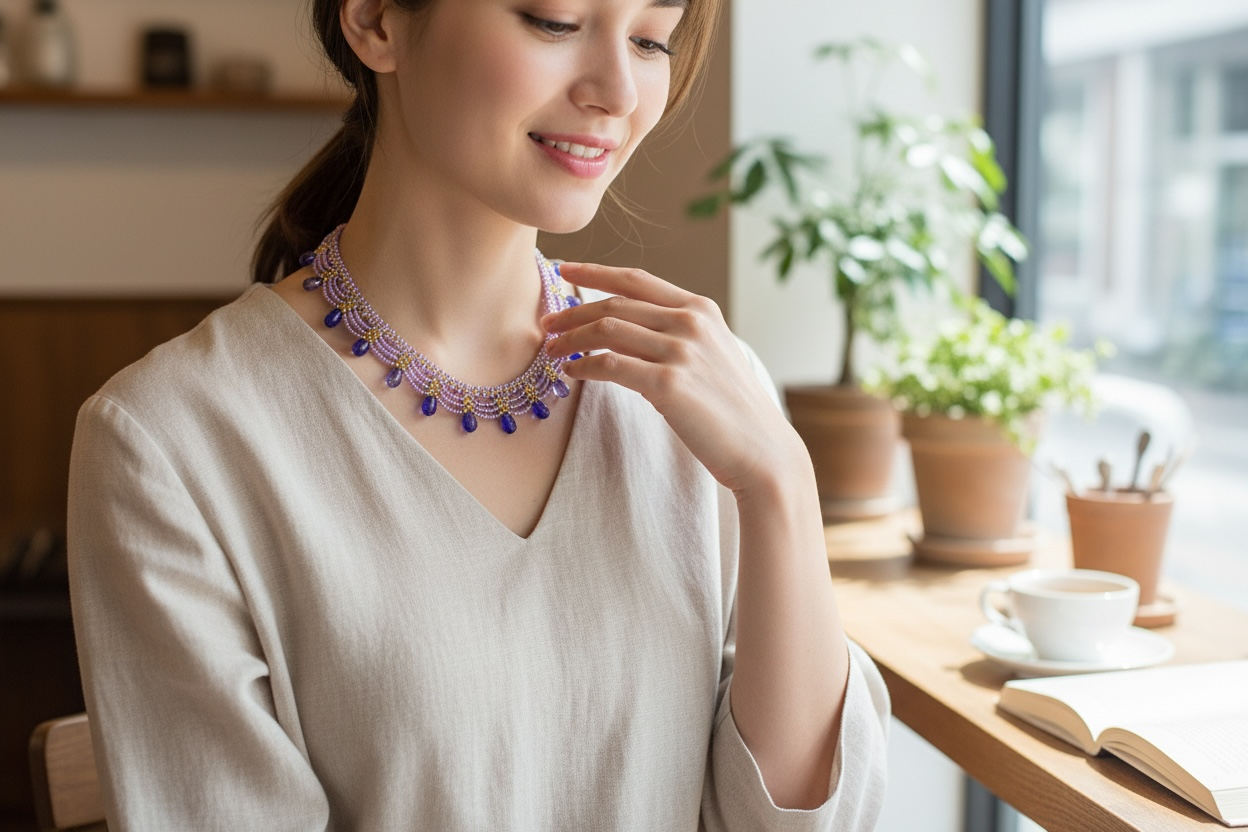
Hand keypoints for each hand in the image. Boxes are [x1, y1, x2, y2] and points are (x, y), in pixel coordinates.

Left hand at [541, 262, 805, 494]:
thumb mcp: (711, 356)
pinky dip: (584, 366)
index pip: (636, 280)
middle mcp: (691, 323)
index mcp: (701, 310)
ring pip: (607, 330)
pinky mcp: (669, 384)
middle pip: (615, 304)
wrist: (762, 450)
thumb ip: (674, 336)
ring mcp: (681, 351)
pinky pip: (611, 365)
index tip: (564, 270)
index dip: (595, 271)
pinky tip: (572, 372)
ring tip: (552, 350)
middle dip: (573, 311)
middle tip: (547, 324)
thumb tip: (621, 334)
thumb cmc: (732, 409)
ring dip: (572, 339)